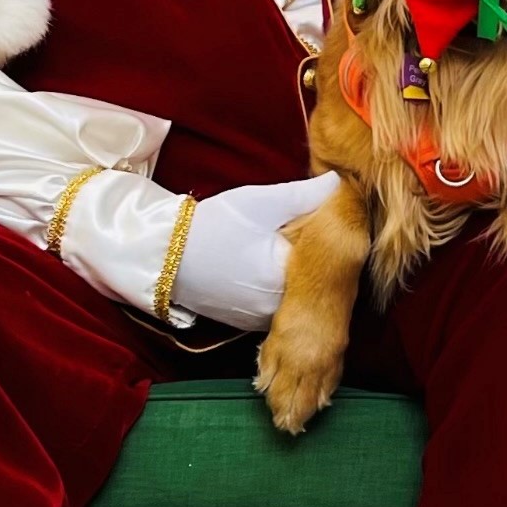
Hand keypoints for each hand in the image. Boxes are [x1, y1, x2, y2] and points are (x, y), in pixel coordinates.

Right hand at [170, 172, 339, 330]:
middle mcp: (279, 311)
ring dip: (299, 274)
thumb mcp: (262, 202)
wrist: (166, 255)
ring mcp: (263, 322)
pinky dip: (281, 286)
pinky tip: (271, 263)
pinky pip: (279, 304)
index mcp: (286, 281)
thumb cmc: (216, 226)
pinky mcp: (249, 324)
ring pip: (298, 294)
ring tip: (286, 246)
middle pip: (315, 282)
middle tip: (306, 229)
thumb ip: (305, 194)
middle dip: (316, 257)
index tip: (329, 219)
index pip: (328, 262)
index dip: (331, 239)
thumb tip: (340, 182)